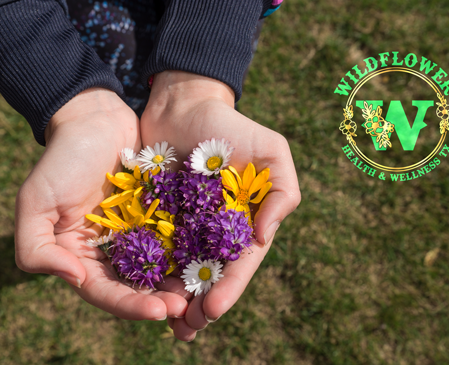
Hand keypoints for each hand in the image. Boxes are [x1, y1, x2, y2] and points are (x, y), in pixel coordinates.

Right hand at [15, 88, 187, 319]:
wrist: (96, 120)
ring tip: (205, 289)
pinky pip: (179, 237)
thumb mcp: (36, 202)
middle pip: (139, 287)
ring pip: (163, 267)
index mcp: (83, 256)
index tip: (160, 312)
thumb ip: (38, 248)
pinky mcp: (162, 215)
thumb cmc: (63, 159)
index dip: (131, 306)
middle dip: (163, 300)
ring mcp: (140, 233)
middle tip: (189, 306)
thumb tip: (73, 279)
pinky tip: (212, 257)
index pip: (106, 292)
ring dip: (182, 281)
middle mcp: (114, 251)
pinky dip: (192, 250)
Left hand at [140, 71, 300, 340]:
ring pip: (183, 271)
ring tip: (170, 326)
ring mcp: (187, 227)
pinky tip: (142, 294)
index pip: (241, 261)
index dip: (230, 286)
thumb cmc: (230, 127)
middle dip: (202, 303)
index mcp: (246, 220)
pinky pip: (154, 251)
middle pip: (212, 274)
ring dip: (177, 300)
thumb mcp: (271, 151)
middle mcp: (217, 230)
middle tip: (188, 329)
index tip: (214, 307)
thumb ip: (282, 192)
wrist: (184, 105)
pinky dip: (151, 275)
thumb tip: (264, 237)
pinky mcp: (158, 219)